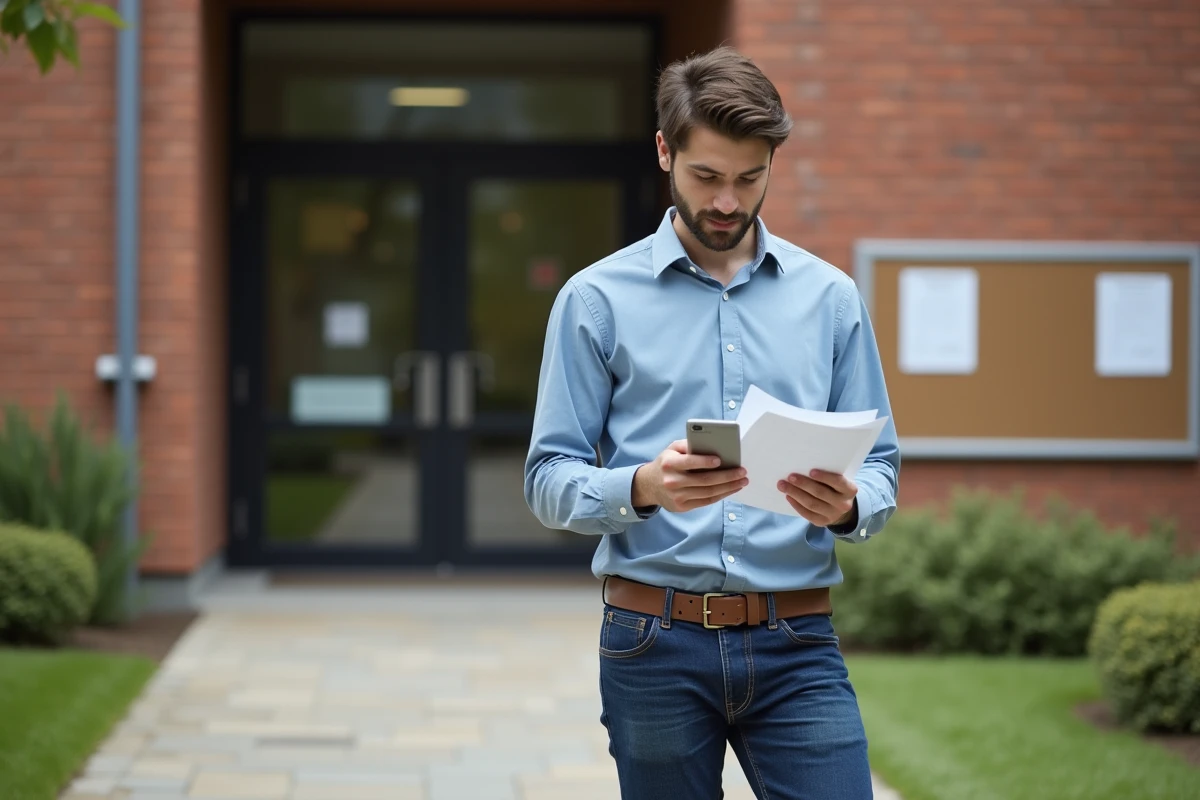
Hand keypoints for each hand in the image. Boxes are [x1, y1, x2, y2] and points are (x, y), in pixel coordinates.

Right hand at [633, 440, 748, 512]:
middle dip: (727, 476)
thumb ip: (689, 445)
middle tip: (742, 472)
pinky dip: (721, 495)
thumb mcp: (672, 449)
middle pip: (704, 480)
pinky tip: (731, 489)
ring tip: (742, 481)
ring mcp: (677, 496)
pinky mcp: (682, 507)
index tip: (720, 460)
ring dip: (728, 487)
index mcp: (669, 464)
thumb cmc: (666, 463)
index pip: (689, 462)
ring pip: (708, 493)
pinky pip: (706, 501)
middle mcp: (672, 481)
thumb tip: (712, 445)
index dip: (705, 462)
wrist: (649, 485)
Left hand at [778, 469, 856, 527]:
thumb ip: (828, 475)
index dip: (825, 477)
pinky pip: (807, 514)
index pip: (838, 482)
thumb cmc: (836, 488)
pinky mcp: (822, 522)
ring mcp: (833, 515)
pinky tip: (788, 496)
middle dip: (804, 484)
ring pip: (811, 504)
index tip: (811, 471)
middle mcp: (843, 504)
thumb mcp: (839, 481)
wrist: (841, 508)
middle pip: (821, 493)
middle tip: (790, 477)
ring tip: (783, 485)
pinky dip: (796, 504)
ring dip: (795, 493)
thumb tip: (804, 466)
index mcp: (850, 490)